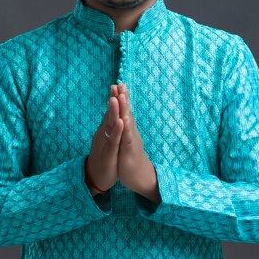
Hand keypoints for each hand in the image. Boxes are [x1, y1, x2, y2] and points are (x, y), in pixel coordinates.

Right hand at [85, 86, 122, 194]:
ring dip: (113, 112)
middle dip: (113, 99)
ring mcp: (105, 143)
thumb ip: (108, 127)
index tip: (118, 84)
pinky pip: (113, 141)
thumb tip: (111, 114)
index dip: (114, 98)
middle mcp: (103, 134)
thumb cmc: (103, 157)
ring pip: (110, 125)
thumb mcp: (106, 139)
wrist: (95, 177)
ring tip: (116, 98)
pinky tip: (121, 122)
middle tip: (115, 85)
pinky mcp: (108, 153)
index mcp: (105, 130)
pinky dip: (117, 131)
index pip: (110, 111)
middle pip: (109, 114)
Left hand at [115, 84, 161, 202]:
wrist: (139, 175)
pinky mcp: (129, 150)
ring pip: (128, 122)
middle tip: (121, 83)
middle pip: (127, 112)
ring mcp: (131, 140)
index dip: (121, 97)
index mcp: (127, 129)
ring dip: (125, 109)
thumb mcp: (126, 139)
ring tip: (122, 96)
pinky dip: (126, 128)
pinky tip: (124, 119)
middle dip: (123, 97)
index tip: (118, 83)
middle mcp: (131, 132)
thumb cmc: (131, 157)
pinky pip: (127, 138)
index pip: (124, 110)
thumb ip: (126, 127)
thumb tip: (125, 115)